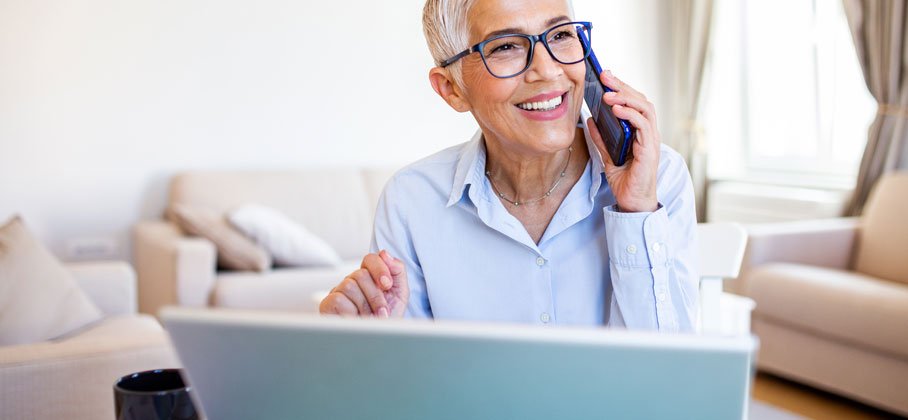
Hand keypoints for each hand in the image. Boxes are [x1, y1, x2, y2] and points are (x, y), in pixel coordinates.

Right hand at [318, 250, 408, 317]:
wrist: (378, 343)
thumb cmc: (387, 319)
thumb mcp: (399, 294)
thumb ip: (397, 271)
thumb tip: (385, 254)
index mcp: (369, 277)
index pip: (370, 259)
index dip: (380, 268)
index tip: (387, 285)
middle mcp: (352, 281)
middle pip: (360, 274)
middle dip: (376, 296)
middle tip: (382, 312)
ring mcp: (338, 292)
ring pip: (349, 285)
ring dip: (365, 306)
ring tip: (371, 319)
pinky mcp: (327, 305)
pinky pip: (338, 299)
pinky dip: (351, 313)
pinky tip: (356, 321)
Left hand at [587, 70, 659, 212]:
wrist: (632, 202)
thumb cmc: (625, 181)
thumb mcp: (607, 156)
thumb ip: (602, 139)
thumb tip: (590, 120)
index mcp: (640, 132)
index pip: (634, 103)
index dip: (621, 88)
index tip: (606, 77)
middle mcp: (648, 133)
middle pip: (640, 100)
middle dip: (622, 86)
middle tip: (605, 76)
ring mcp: (651, 140)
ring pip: (645, 108)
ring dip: (626, 97)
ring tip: (608, 93)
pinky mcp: (649, 149)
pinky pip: (643, 125)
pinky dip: (630, 114)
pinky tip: (616, 109)